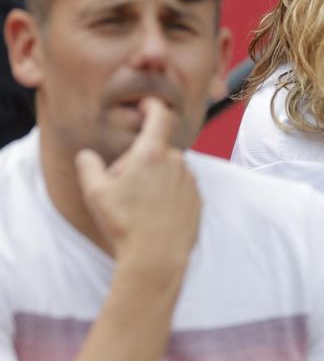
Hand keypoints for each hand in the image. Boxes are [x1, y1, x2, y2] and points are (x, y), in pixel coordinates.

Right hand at [75, 97, 199, 270]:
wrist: (156, 256)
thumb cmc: (124, 223)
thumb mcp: (95, 193)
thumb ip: (89, 167)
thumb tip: (87, 156)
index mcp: (151, 153)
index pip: (159, 116)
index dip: (153, 105)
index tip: (147, 104)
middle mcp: (176, 161)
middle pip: (156, 150)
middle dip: (140, 161)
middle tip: (123, 187)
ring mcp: (191, 180)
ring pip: (169, 171)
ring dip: (155, 179)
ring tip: (139, 207)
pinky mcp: (198, 198)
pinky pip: (180, 188)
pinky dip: (168, 195)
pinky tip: (154, 215)